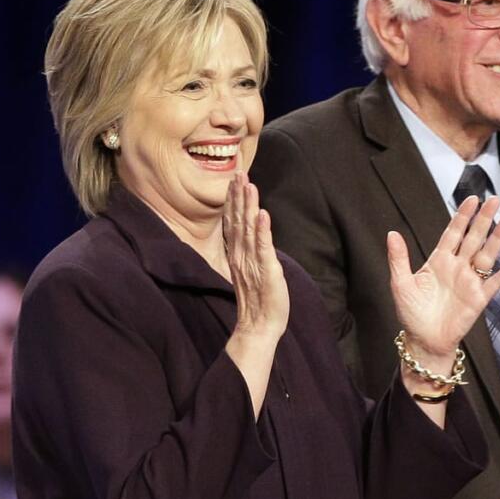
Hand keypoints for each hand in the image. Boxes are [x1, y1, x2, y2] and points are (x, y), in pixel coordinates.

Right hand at [225, 173, 288, 341]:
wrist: (259, 326)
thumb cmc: (257, 300)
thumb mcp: (251, 271)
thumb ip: (249, 252)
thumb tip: (250, 237)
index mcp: (238, 254)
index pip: (233, 222)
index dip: (233, 200)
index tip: (233, 180)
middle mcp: (242, 255)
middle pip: (238, 220)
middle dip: (238, 195)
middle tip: (238, 172)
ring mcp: (253, 262)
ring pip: (248, 229)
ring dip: (249, 206)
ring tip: (249, 185)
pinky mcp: (266, 270)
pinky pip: (263, 247)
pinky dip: (262, 230)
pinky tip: (262, 214)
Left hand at [387, 195, 499, 372]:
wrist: (424, 341)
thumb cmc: (411, 314)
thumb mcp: (400, 284)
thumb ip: (398, 259)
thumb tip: (392, 233)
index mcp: (439, 261)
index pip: (453, 233)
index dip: (463, 216)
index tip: (471, 199)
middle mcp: (457, 267)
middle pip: (474, 238)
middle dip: (484, 220)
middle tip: (494, 200)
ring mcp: (470, 282)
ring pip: (487, 255)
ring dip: (497, 240)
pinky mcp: (479, 299)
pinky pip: (496, 283)